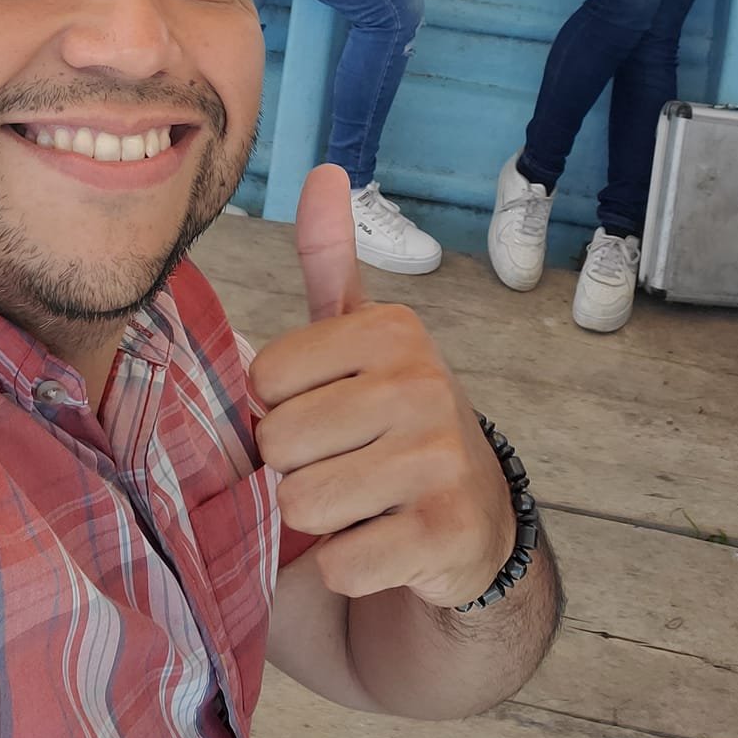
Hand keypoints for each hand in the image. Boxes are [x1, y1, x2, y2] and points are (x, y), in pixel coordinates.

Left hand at [249, 166, 516, 609]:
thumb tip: (323, 170)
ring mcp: (440, 460)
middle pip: (278, 444)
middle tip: (341, 466)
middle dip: (294, 470)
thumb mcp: (361, 339)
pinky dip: (347, 568)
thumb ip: (330, 261)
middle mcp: (423, 385)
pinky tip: (382, 545)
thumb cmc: (391, 421)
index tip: (322, 414)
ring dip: (316, 522)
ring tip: (359, 504)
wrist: (474, 519)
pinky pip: (340, 562)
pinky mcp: (446, 534)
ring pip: (302, 503)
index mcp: (392, 332)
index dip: (277, 410)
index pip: (263, 379)